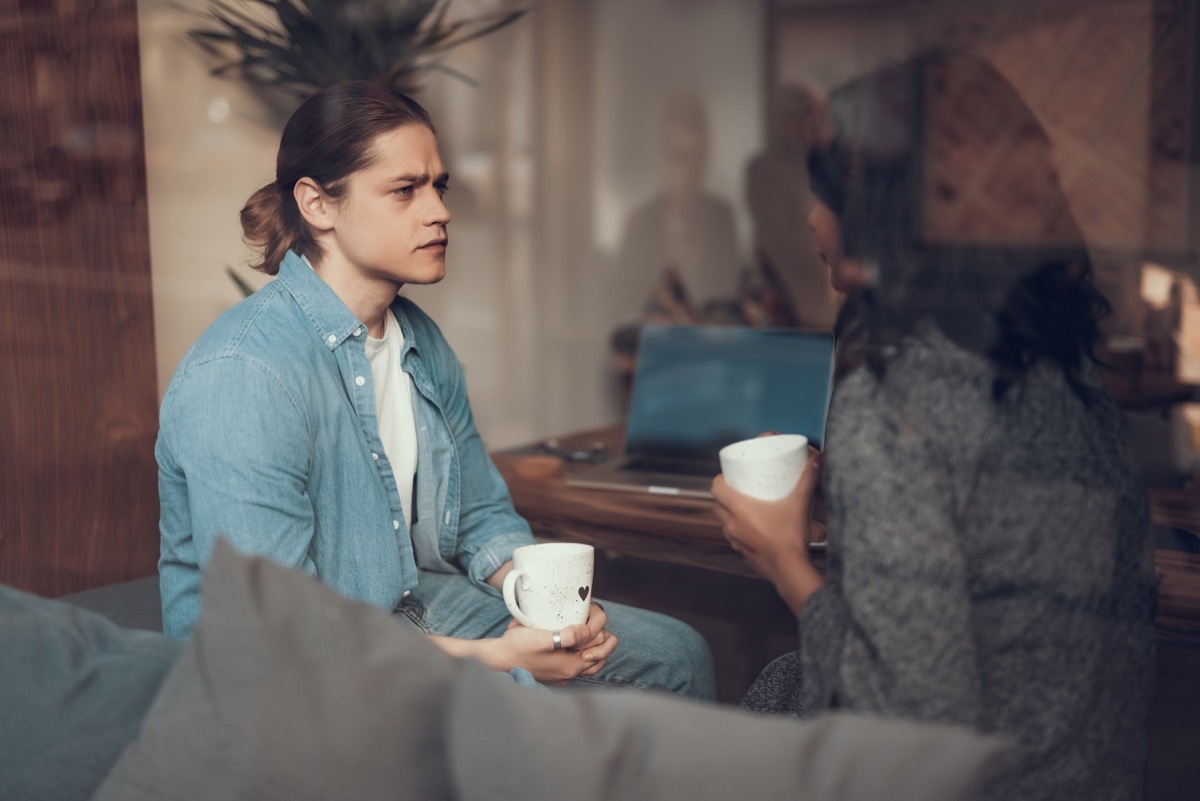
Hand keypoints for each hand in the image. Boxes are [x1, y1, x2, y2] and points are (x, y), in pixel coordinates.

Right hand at [495, 602, 618, 684]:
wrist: (498, 659)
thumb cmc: (517, 647)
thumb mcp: (544, 638)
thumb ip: (570, 636)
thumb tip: (589, 631)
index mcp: (572, 666)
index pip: (602, 646)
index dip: (598, 625)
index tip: (587, 611)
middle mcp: (570, 674)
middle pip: (601, 655)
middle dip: (599, 635)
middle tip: (586, 618)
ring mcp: (563, 674)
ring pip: (592, 661)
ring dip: (591, 643)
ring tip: (581, 626)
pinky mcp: (556, 671)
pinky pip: (577, 662)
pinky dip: (580, 649)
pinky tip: (570, 637)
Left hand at [711, 448, 824, 615]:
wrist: (790, 570)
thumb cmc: (791, 537)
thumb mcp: (800, 503)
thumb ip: (808, 479)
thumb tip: (817, 459)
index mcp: (739, 509)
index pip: (716, 488)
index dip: (720, 479)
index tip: (729, 475)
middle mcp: (732, 525)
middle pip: (717, 505)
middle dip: (725, 496)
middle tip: (739, 489)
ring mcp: (735, 541)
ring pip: (724, 523)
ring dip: (730, 515)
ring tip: (746, 508)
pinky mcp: (742, 554)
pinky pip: (735, 539)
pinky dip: (739, 532)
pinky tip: (753, 530)